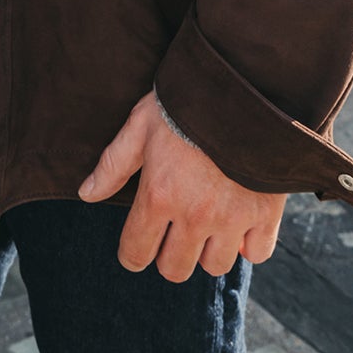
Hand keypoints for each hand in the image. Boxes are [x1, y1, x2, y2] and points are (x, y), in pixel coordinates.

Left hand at [78, 90, 287, 280]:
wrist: (244, 82)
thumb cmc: (186, 101)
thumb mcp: (141, 125)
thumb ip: (113, 164)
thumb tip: (86, 194)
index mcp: (159, 195)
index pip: (136, 253)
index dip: (132, 253)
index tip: (137, 245)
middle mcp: (194, 214)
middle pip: (174, 269)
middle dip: (169, 254)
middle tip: (174, 230)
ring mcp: (232, 217)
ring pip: (214, 265)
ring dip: (208, 249)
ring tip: (208, 222)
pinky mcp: (266, 213)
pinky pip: (257, 254)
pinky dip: (249, 244)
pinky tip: (241, 221)